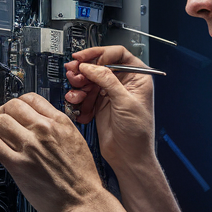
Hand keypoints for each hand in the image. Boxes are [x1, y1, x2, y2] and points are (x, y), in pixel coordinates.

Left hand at [0, 93, 108, 211]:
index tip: (12, 113)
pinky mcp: (19, 165)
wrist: (83, 200)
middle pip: (11, 106)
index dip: (17, 104)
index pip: (30, 98)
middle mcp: (45, 131)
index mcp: (61, 123)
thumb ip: (56, 128)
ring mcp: (31, 147)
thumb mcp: (76, 141)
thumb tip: (37, 122)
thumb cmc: (82, 176)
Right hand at [64, 45, 155, 170]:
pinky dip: (78, 97)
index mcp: (138, 78)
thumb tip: (91, 66)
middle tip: (73, 73)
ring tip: (75, 92)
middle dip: (85, 69)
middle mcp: (124, 83)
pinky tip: (76, 103)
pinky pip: (85, 94)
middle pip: (100, 65)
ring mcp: (111, 93)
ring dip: (79, 84)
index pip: (118, 54)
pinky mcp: (100, 103)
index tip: (85, 59)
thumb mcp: (125, 102)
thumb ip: (108, 81)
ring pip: (90, 79)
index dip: (100, 54)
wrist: (128, 157)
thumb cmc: (137, 133)